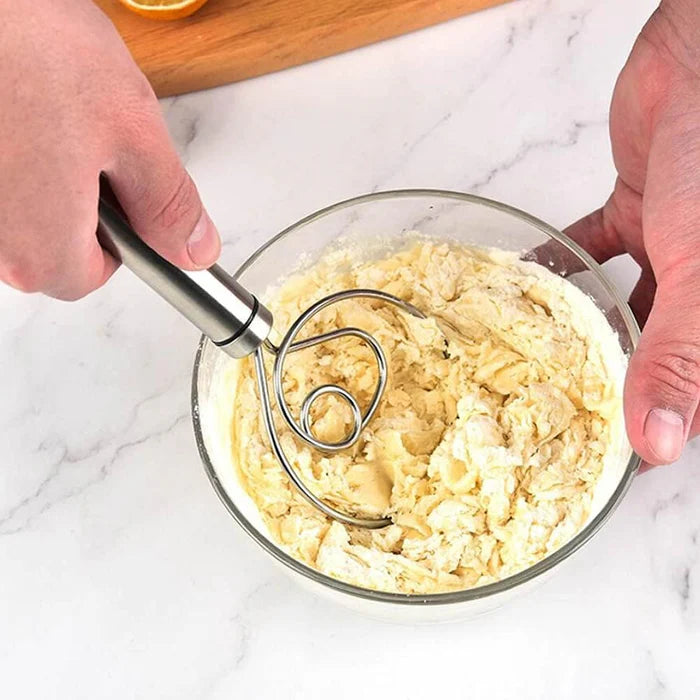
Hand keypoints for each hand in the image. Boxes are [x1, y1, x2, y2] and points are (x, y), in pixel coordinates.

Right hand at [0, 0, 219, 300]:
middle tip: (92, 144)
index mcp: (40, 248)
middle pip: (51, 250)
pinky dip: (16, 157)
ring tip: (54, 117)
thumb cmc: (30, 45)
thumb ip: (168, 205)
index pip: (92, 277)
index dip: (120, 237)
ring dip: (47, 179)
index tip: (127, 196)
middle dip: (82, 207)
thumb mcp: (132, 132)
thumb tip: (193, 248)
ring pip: (21, 215)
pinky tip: (24, 111)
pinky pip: (0, 185)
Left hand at [565, 0, 699, 466]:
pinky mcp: (637, 209)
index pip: (692, 391)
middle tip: (550, 417)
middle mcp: (699, 286)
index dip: (656, 431)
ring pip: (616, 303)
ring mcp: (669, 246)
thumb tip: (663, 445)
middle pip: (651, 352)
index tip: (607, 465)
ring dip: (575, 325)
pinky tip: (519, 285)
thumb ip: (680, 356)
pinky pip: (590, 249)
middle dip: (606, 382)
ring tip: (525, 361)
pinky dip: (558, 263)